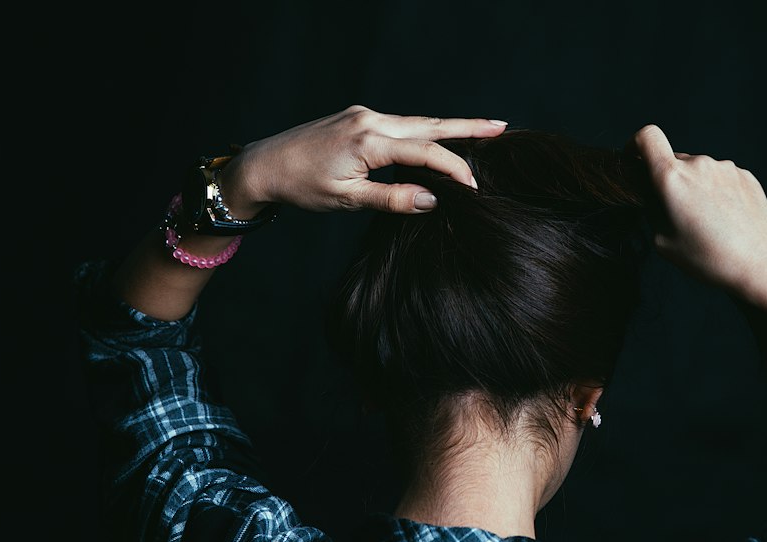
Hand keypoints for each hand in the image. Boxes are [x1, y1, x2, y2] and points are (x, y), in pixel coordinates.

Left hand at [220, 105, 507, 215]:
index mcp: (368, 140)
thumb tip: (432, 200)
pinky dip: (425, 132)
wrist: (264, 164)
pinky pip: (401, 125)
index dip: (454, 169)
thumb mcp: (348, 200)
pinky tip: (439, 138)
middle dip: (467, 128)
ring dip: (449, 128)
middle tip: (501, 128)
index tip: (475, 187)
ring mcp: (364, 115)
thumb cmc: (302, 186)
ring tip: (482, 131)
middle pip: (429, 124)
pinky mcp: (358, 119)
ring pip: (417, 122)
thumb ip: (392, 199)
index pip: (425, 152)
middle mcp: (369, 119)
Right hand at [628, 124, 766, 293]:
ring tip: (706, 222)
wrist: (758, 263)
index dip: (635, 144)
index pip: (647, 137)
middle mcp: (699, 164)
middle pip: (674, 161)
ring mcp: (725, 168)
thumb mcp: (663, 241)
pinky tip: (724, 220)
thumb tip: (653, 197)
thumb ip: (653, 211)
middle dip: (669, 182)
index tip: (635, 159)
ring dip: (695, 189)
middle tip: (677, 214)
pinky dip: (716, 193)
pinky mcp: (745, 175)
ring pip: (699, 171)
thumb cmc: (708, 258)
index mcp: (672, 178)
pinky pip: (720, 178)